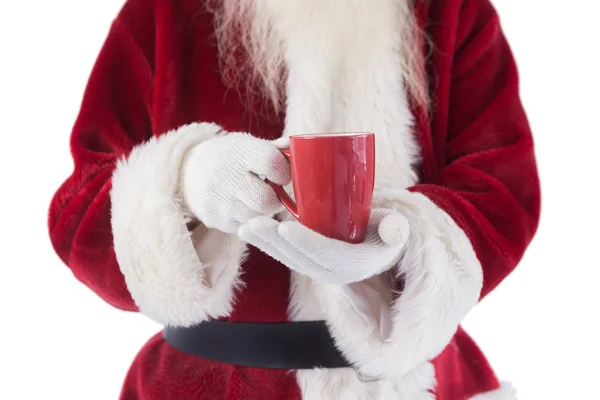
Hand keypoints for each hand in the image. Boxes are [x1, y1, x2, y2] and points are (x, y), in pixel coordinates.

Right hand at [180, 132, 290, 233]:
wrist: (189, 173)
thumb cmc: (230, 158)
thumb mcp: (248, 145)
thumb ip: (277, 150)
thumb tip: (304, 148)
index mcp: (239, 152)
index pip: (271, 162)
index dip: (284, 171)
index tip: (283, 175)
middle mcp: (226, 177)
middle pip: (266, 200)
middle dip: (276, 199)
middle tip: (273, 193)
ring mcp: (219, 202)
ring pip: (258, 217)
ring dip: (265, 212)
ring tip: (258, 200)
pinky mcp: (217, 221)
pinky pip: (247, 227)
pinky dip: (252, 221)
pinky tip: (245, 208)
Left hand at [238, 209, 409, 283]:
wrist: (380, 248)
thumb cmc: (386, 233)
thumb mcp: (396, 230)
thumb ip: (395, 229)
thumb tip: (394, 229)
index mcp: (353, 264)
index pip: (326, 254)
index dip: (305, 241)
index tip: (284, 226)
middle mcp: (332, 272)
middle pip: (299, 258)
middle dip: (274, 242)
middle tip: (252, 224)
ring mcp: (318, 270)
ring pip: (288, 259)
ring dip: (265, 244)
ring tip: (244, 228)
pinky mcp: (309, 263)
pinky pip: (286, 257)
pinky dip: (267, 245)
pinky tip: (249, 232)